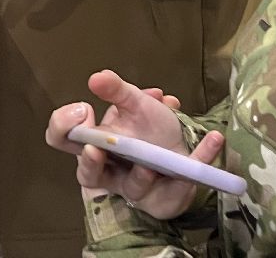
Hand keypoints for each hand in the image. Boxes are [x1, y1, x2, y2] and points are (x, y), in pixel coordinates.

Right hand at [44, 69, 222, 220]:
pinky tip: (214, 138)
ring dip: (142, 173)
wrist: (178, 148)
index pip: (62, 140)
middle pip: (88, 175)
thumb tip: (95, 77)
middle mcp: (110, 170)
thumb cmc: (148, 128)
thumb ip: (116, 90)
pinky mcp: (166, 198)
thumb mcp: (134, 102)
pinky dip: (200, 159)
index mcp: (94, 144)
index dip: (63, 128)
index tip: (83, 110)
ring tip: (154, 161)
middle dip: (91, 164)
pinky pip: (182, 186)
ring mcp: (137, 188)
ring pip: (133, 188)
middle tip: (96, 148)